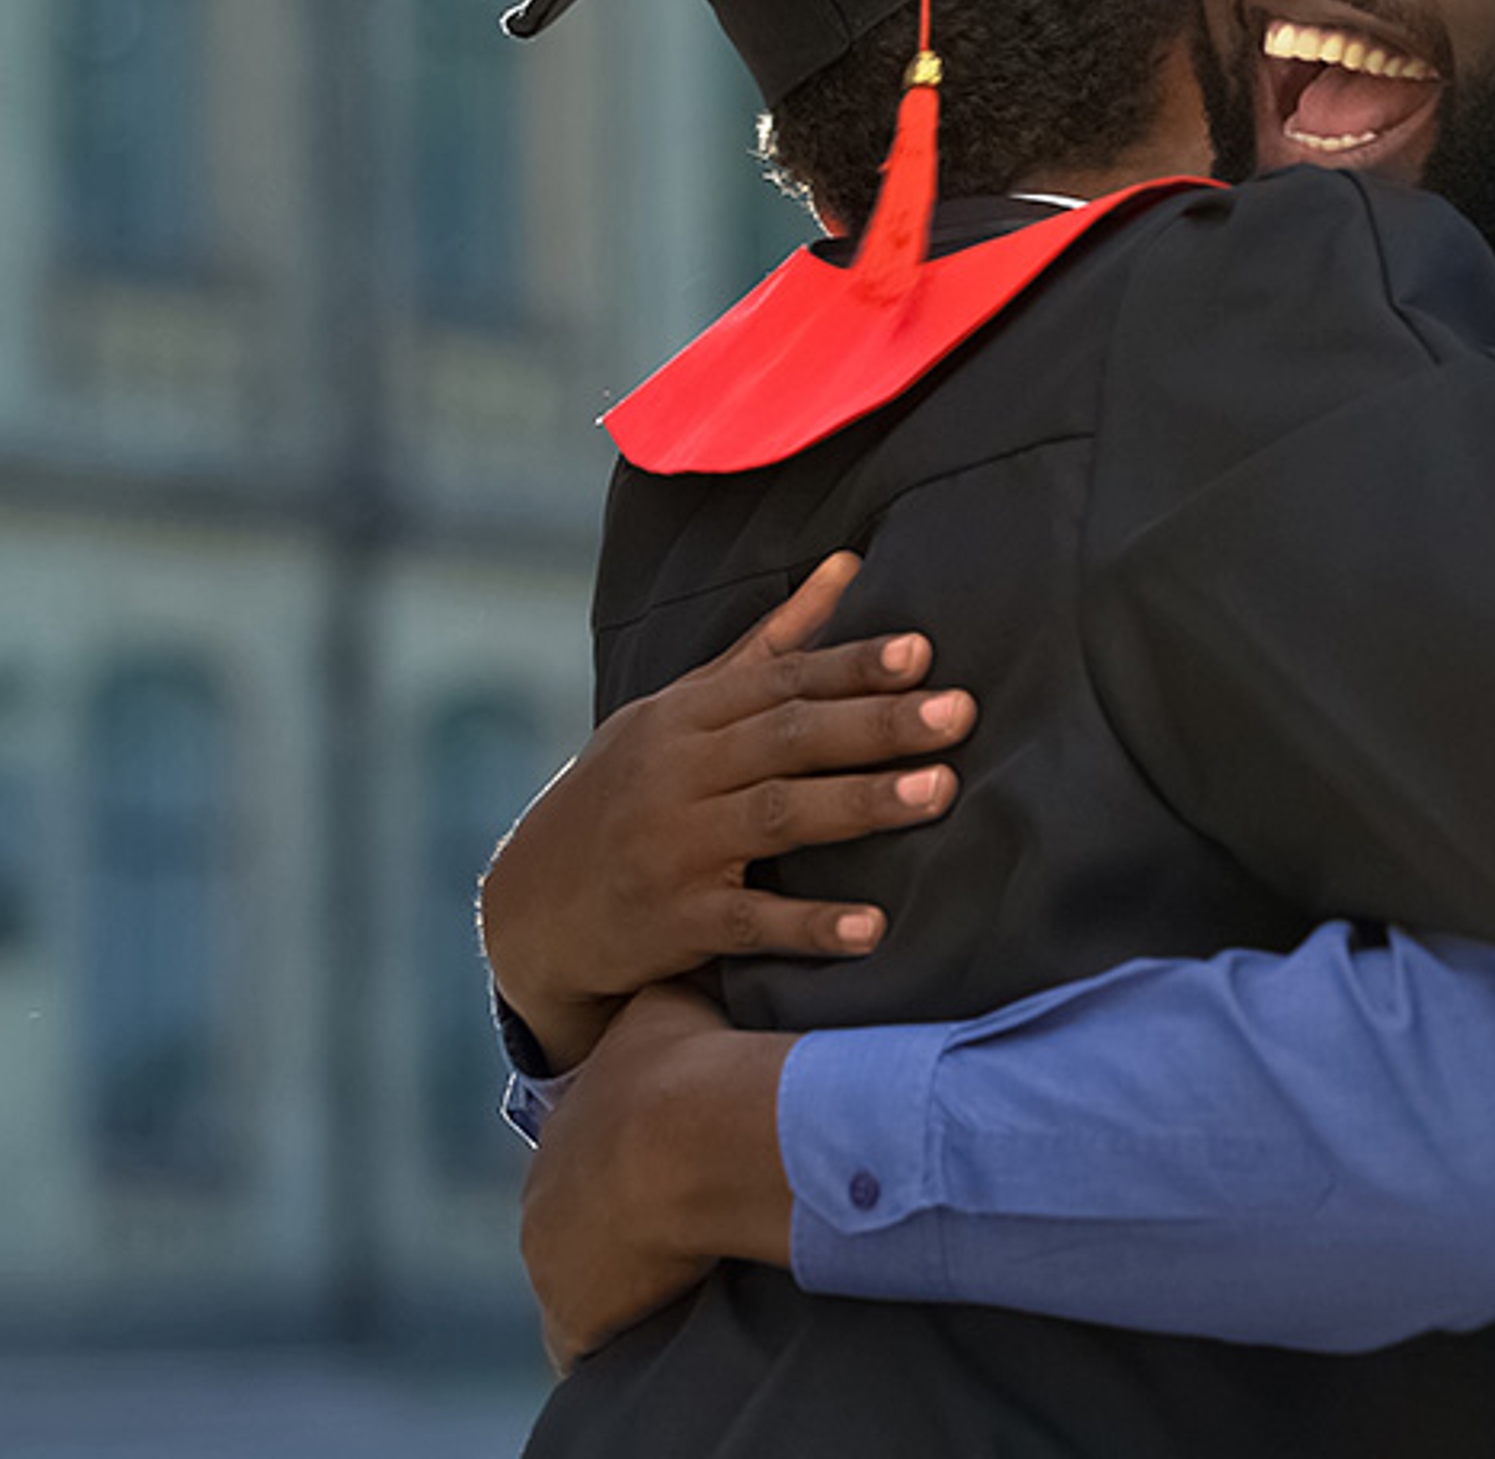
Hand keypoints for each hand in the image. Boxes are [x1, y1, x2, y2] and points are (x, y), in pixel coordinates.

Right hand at [482, 552, 973, 1072]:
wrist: (534, 906)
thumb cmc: (634, 791)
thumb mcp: (684, 711)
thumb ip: (770, 646)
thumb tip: (849, 565)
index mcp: (686, 715)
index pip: (780, 681)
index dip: (850, 665)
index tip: (922, 652)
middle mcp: (678, 771)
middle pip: (788, 738)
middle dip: (876, 724)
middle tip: (960, 713)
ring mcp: (674, 845)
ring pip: (777, 816)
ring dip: (861, 803)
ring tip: (940, 792)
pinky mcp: (675, 921)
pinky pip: (751, 922)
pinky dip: (811, 926)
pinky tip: (873, 928)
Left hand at [522, 981, 796, 1372]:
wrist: (692, 1125)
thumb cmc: (691, 1064)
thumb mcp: (664, 1011)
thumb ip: (658, 1006)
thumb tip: (683, 968)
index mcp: (568, 1124)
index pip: (589, 1157)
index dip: (627, 1168)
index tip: (664, 1178)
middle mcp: (545, 1188)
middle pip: (576, 1220)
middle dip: (616, 1228)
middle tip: (676, 1237)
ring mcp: (551, 1251)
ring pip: (578, 1280)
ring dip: (619, 1285)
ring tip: (675, 1288)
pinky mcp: (572, 1309)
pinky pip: (580, 1342)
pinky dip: (608, 1342)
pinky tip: (649, 1340)